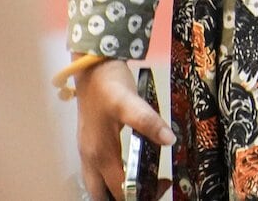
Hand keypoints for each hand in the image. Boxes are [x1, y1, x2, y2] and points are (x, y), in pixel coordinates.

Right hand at [75, 57, 171, 200]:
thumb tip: (170, 140)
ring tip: (143, 183)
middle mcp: (90, 159)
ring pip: (98, 187)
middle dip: (125, 198)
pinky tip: (129, 169)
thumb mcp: (131, 102)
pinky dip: (111, 180)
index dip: (140, 194)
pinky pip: (97, 174)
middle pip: (102, 196)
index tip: (162, 185)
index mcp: (101, 154)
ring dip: (116, 191)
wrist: (91, 69)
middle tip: (150, 190)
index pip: (119, 189)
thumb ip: (148, 121)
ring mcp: (87, 153)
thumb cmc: (109, 86)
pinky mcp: (89, 145)